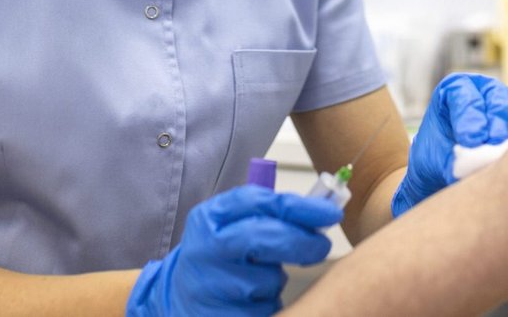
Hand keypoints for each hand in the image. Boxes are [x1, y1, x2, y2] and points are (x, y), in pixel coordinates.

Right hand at [127, 185, 342, 316]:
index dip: (299, 207)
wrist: (179, 297)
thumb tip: (322, 209)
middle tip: (321, 246)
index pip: (259, 202)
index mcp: (209, 218)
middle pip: (263, 237)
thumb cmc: (218, 255)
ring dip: (276, 279)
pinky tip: (250, 299)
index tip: (329, 212)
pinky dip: (266, 303)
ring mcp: (210, 286)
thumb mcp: (230, 223)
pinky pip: (262, 308)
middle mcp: (205, 249)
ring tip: (259, 277)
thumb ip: (267, 211)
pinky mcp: (221, 316)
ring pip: (266, 279)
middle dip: (300, 242)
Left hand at [392, 73, 507, 216]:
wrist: (446, 177)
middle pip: (496, 96)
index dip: (468, 114)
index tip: (469, 140)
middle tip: (494, 144)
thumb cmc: (436, 162)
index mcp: (454, 89)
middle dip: (496, 121)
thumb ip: (456, 160)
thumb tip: (478, 165)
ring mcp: (506, 104)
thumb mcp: (437, 161)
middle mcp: (483, 90)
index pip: (463, 93)